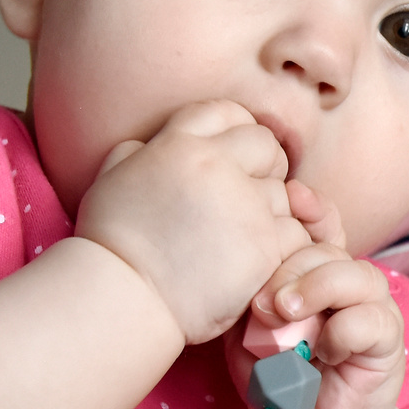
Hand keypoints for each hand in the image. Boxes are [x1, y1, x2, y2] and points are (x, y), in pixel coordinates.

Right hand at [72, 101, 314, 342]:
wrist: (126, 297)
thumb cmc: (113, 243)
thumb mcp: (112, 177)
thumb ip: (140, 151)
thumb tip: (155, 144)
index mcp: (180, 145)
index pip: (227, 112)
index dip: (236, 128)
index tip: (235, 153)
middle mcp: (218, 167)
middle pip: (266, 145)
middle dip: (264, 164)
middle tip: (249, 192)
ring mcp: (246, 207)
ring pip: (286, 193)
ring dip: (272, 211)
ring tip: (246, 234)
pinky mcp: (265, 247)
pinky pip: (296, 234)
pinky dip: (283, 246)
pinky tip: (259, 258)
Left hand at [229, 236, 408, 408]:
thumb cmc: (283, 380)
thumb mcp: (248, 340)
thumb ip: (245, 309)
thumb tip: (241, 285)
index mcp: (314, 275)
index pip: (306, 236)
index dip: (288, 236)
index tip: (262, 253)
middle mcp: (348, 284)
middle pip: (326, 251)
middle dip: (289, 271)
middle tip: (263, 306)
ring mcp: (374, 308)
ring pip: (356, 276)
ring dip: (317, 289)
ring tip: (286, 315)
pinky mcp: (389, 339)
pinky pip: (369, 320)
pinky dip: (341, 333)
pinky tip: (325, 354)